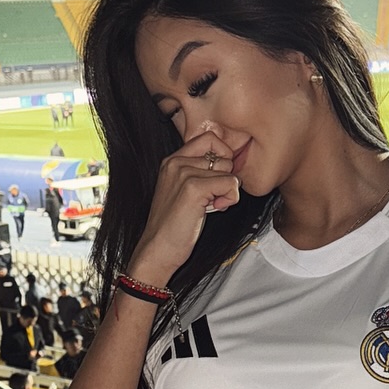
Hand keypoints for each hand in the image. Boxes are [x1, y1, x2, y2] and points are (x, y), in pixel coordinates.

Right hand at [127, 122, 241, 284]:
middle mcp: (176, 162)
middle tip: (211, 199)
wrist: (158, 250)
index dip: (223, 157)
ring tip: (208, 206)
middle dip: (225, 178)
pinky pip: (230, 184)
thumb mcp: (184, 191)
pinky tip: (212, 211)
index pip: (210, 138)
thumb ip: (201, 174)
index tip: (217, 180)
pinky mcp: (193, 188)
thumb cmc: (174, 226)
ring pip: (229, 171)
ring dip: (226, 191)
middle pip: (224, 155)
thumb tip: (230, 165)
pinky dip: (229, 199)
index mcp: (172, 160)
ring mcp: (184, 173)